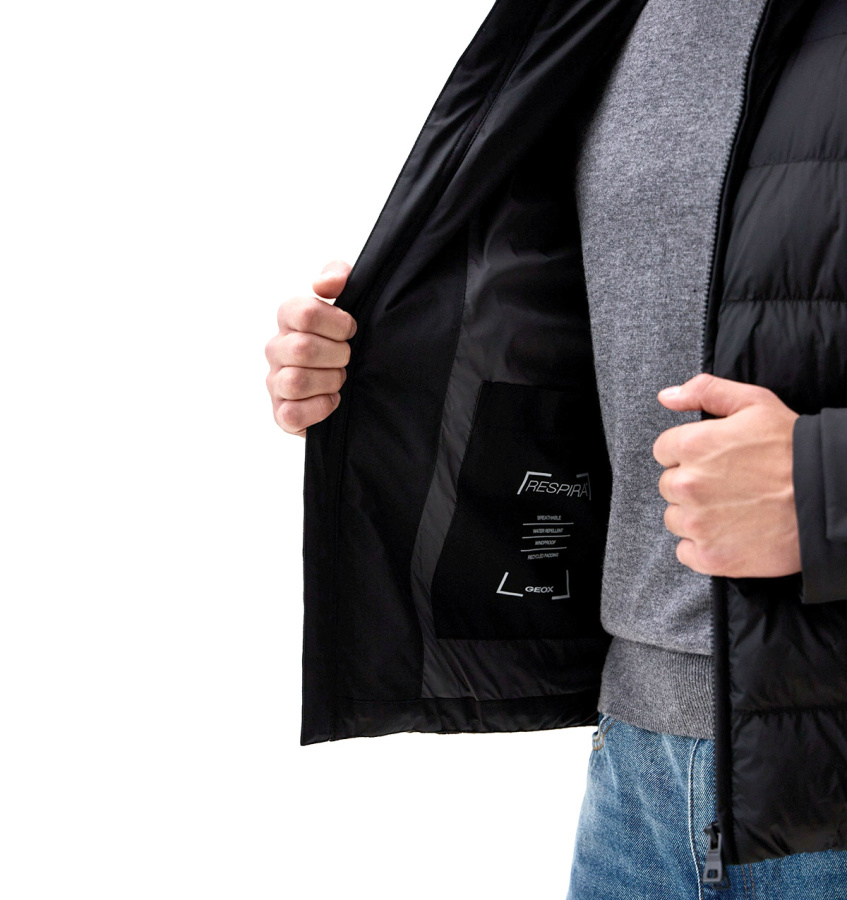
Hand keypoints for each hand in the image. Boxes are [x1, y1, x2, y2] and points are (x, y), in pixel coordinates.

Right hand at [265, 259, 356, 436]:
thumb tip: (322, 284)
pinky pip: (292, 414)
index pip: (304, 313)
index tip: (350, 330)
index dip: (337, 323)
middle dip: (337, 355)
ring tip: (339, 379)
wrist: (356, 381)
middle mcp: (276, 348)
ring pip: (295, 381)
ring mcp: (275, 382)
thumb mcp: (350, 298)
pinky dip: (319, 408)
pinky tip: (332, 400)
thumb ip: (338, 276)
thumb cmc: (346, 337)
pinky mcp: (281, 414)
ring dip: (329, 381)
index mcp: (289, 318)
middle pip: (302, 349)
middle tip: (347, 358)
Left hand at [652, 373, 801, 577]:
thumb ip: (705, 391)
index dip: (688, 454)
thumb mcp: (754, 403)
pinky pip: (686, 552)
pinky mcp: (710, 556)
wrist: (828, 497)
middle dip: (692, 484)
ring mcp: (698, 523)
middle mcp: (687, 485)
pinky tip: (729, 533)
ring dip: (695, 515)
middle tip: (728, 484)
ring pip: (675, 518)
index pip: (664, 451)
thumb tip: (667, 396)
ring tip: (732, 508)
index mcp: (692, 446)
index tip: (713, 460)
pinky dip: (702, 546)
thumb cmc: (793, 449)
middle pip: (669, 485)